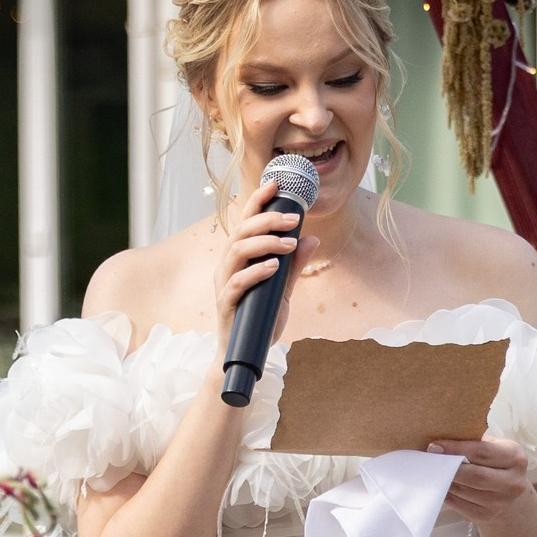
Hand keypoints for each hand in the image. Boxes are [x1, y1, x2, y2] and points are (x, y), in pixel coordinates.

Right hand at [212, 179, 304, 334]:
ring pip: (237, 251)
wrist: (246, 353)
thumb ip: (294, 266)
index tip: (275, 183)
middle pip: (241, 231)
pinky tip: (274, 267)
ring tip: (288, 243)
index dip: (258, 201)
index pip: (246, 221)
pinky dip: (255, 271)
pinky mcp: (226, 303)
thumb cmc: (260, 317)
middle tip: (294, 219)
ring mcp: (224, 283)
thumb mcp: (283, 288)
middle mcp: (228, 265)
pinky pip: (236, 282)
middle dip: (268, 220)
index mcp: (239, 257)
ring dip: (264, 243)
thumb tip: (312, 240)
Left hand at [427, 437, 534, 522]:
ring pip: (465, 491)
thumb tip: (438, 444)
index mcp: (516, 458)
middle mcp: (514, 482)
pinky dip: (448, 494)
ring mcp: (502, 502)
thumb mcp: (490, 445)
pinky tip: (442, 485)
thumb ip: (471, 442)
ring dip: (446, 481)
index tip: (434, 446)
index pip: (482, 452)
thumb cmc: (493, 460)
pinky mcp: (488, 515)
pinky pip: (460, 505)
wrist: (507, 487)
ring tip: (435, 471)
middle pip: (476, 476)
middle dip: (450, 467)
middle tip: (431, 459)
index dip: (456, 449)